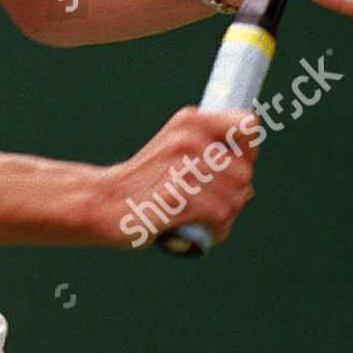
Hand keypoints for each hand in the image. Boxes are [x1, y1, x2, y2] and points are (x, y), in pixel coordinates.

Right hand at [104, 106, 259, 247]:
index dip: (247, 152)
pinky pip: (221, 216)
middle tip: (211, 203)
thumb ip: (208, 157)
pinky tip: (203, 230)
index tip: (232, 166)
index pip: (248, 126)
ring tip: (206, 219)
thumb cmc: (142, 181)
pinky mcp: (180, 196)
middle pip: (245, 171)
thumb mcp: (173, 150)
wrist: (105, 200)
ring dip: (226, 215)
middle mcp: (189, 139)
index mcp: (190, 121)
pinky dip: (217, 229)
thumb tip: (247, 186)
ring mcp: (184, 167)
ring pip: (236, 197)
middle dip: (235, 193)